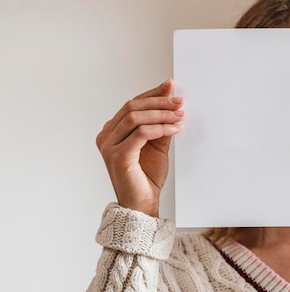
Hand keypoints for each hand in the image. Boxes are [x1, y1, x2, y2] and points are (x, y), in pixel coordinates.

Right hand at [96, 79, 183, 216]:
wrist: (142, 205)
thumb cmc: (147, 179)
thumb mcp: (157, 148)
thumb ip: (160, 128)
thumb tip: (172, 106)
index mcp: (112, 131)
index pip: (131, 105)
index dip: (152, 94)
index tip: (171, 86)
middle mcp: (107, 136)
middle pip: (132, 107)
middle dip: (158, 102)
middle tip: (179, 101)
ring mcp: (109, 146)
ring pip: (136, 118)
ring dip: (161, 114)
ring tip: (180, 116)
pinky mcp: (118, 156)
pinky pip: (141, 134)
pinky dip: (160, 129)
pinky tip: (175, 129)